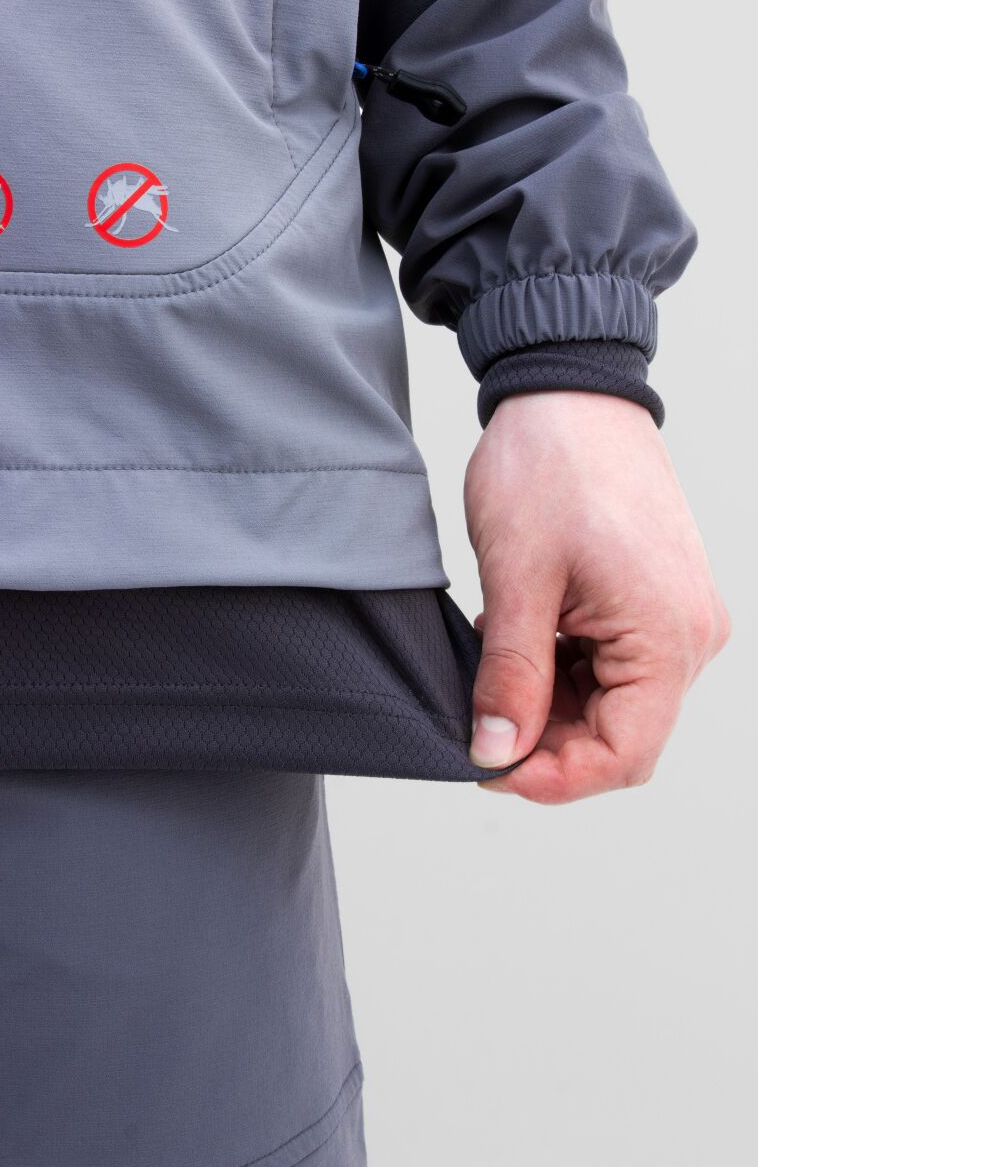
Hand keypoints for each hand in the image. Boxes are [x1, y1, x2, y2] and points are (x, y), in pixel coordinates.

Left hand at [464, 391, 728, 801]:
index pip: (623, 755)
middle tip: (476, 717)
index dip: (551, 778)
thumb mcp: (518, 579)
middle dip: (545, 740)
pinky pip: (615, 665)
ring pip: (614, 703)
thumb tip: (496, 753)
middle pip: (620, 735)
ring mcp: (678, 616)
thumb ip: (511, 677)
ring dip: (550, 702)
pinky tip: (521, 640)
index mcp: (668, 637)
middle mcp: (690, 636)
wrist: (570, 389)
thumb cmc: (549, 467)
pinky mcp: (657, 600)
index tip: (485, 766)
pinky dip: (563, 668)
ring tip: (494, 666)